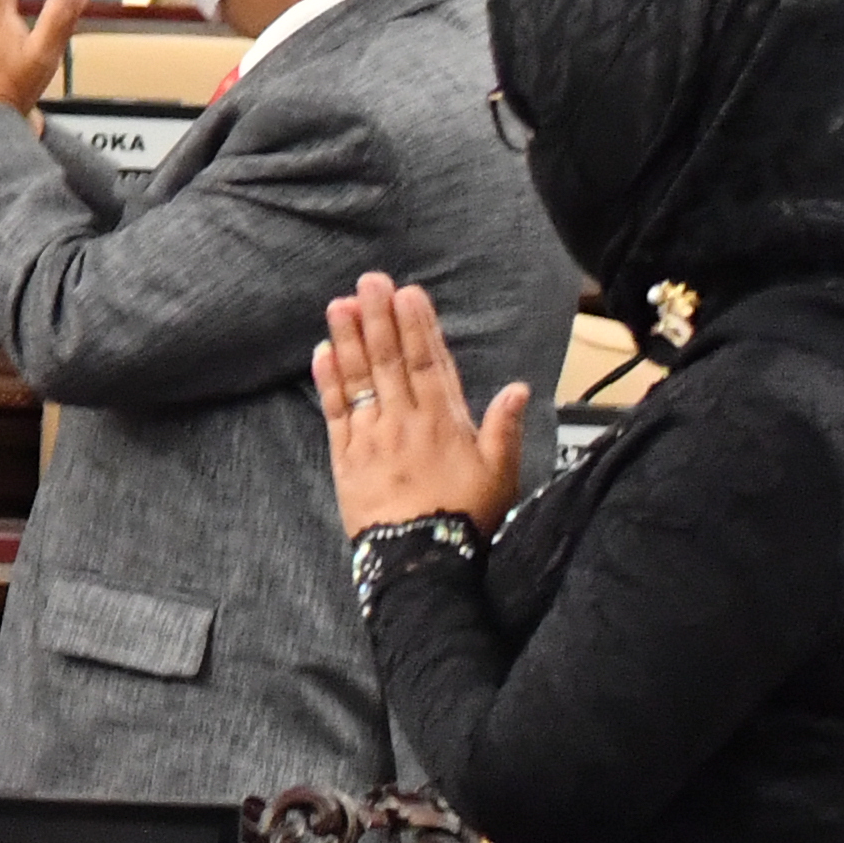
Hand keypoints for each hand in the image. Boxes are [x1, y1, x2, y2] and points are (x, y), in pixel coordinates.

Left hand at [311, 271, 526, 538]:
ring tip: (340, 304)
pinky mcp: (346, 458)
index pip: (428, 362)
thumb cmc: (464, 519)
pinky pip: (335, 412)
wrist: (419, 561)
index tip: (408, 294)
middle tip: (370, 281)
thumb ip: (506, 427)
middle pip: (389, 359)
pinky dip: (329, 381)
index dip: (417, 325)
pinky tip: (323, 353)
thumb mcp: (500, 474)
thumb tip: (520, 388)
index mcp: (444, 421)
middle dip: (379, 317)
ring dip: (349, 338)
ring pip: (359, 378)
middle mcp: (405, 421)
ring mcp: (372, 437)